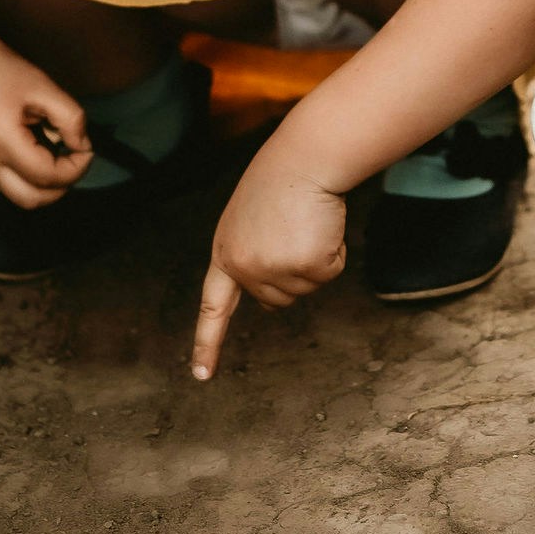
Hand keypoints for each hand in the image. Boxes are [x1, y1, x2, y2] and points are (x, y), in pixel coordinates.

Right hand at [0, 40, 91, 206]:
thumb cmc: (4, 72)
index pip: (49, 177)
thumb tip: (83, 146)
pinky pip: (13, 183)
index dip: (77, 167)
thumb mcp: (44, 88)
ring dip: (47, 182)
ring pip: (23, 196)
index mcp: (3, 143)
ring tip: (56, 148)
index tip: (88, 147)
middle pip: (34, 199)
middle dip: (63, 184)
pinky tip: (39, 145)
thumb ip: (71, 119)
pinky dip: (33, 175)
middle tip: (76, 157)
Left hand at [192, 145, 348, 378]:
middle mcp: (244, 268)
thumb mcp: (249, 222)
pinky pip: (329, 273)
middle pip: (277, 299)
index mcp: (225, 255)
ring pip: (305, 289)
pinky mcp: (306, 265)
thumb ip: (249, 259)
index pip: (213, 307)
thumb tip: (268, 302)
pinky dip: (333, 252)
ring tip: (304, 222)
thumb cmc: (280, 182)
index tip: (201, 375)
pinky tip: (321, 224)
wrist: (303, 158)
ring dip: (314, 258)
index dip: (208, 342)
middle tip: (292, 228)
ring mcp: (274, 269)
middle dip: (292, 269)